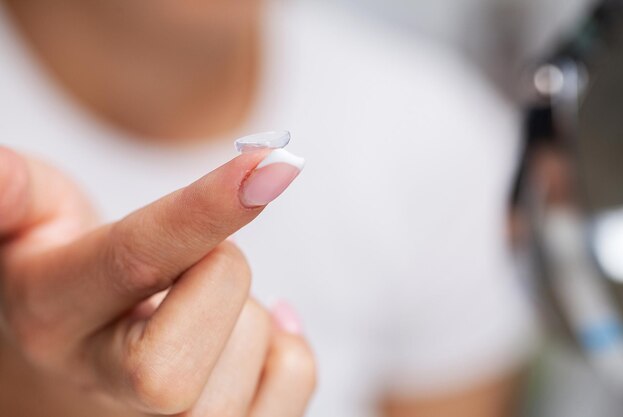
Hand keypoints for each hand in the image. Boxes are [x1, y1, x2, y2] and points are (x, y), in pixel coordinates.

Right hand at [0, 147, 314, 416]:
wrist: (75, 363)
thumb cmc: (62, 276)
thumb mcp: (27, 220)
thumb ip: (12, 190)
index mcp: (53, 314)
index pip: (137, 258)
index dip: (207, 207)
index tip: (271, 162)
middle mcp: (106, 385)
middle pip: (210, 316)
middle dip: (223, 265)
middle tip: (187, 264)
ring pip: (260, 347)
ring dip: (244, 310)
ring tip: (192, 315)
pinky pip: (294, 375)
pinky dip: (284, 343)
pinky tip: (234, 342)